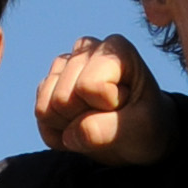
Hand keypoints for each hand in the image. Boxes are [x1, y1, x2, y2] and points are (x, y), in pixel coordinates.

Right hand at [35, 34, 169, 162]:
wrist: (138, 138)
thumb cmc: (146, 127)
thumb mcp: (140, 130)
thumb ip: (109, 130)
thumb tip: (70, 134)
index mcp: (116, 49)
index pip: (89, 86)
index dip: (106, 107)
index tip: (126, 106)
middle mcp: (86, 49)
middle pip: (63, 99)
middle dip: (85, 120)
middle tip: (111, 117)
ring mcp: (65, 65)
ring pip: (46, 108)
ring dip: (70, 128)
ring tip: (97, 122)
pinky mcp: (49, 84)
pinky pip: (41, 116)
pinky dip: (59, 132)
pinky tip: (80, 127)